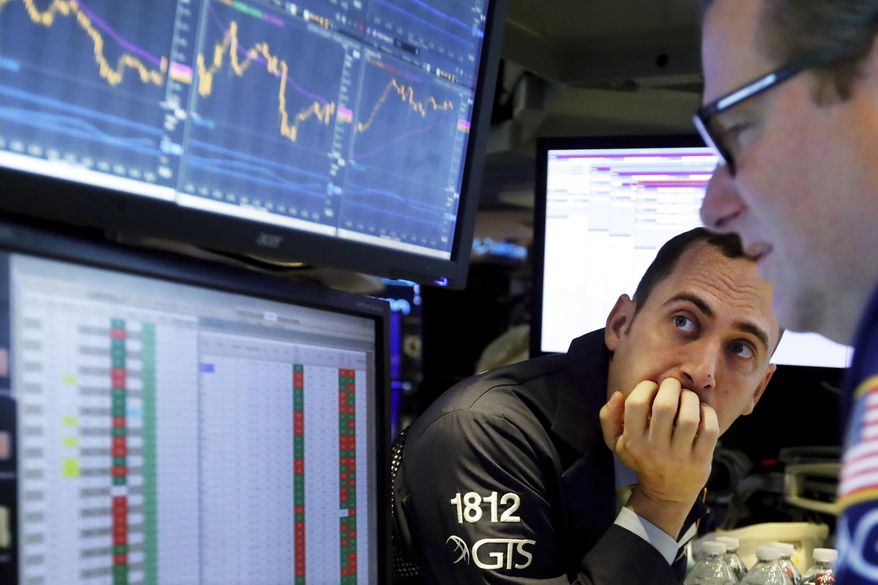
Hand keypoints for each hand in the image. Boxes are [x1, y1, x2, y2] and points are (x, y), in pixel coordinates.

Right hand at [599, 378, 719, 534]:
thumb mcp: (616, 443)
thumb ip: (608, 417)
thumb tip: (617, 394)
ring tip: (687, 397)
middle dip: (671, 387)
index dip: (646, 387)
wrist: (666, 493)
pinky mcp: (701, 460)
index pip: (636, 404)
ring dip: (690, 398)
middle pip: (665, 406)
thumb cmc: (641, 459)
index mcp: (632, 441)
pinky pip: (709, 430)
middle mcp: (654, 449)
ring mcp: (679, 456)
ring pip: (689, 417)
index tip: (652, 388)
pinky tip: (702, 410)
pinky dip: (708, 413)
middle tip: (673, 386)